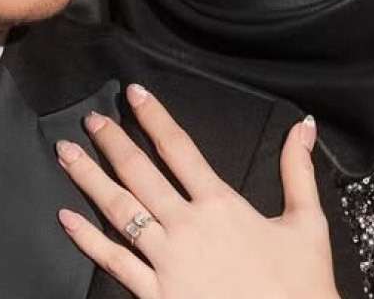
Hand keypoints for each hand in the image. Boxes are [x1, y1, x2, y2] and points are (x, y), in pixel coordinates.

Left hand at [54, 84, 337, 298]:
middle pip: (139, 172)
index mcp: (221, 204)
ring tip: (66, 154)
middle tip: (90, 119)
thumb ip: (298, 171)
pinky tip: (67, 218)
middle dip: (112, 141)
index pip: (179, 148)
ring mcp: (167, 260)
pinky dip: (87, 238)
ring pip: (119, 209)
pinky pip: (114, 260)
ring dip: (88, 178)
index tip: (134, 94)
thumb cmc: (300, 287)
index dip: (153, 117)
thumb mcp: (307, 224)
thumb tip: (301, 127)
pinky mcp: (156, 293)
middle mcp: (187, 226)